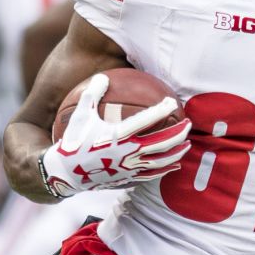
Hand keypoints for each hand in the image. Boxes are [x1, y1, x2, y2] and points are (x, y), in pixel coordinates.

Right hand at [39, 74, 191, 197]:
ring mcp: (129, 168)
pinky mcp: (128, 179)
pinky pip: (152, 175)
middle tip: (189, 124)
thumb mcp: (80, 115)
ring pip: (160, 161)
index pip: (146, 121)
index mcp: (117, 136)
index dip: (161, 110)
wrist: (65, 173)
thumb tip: (103, 76)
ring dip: (177, 152)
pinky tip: (174, 164)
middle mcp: (126, 153)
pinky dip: (166, 169)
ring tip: (188, 144)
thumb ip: (92, 94)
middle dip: (178, 133)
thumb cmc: (73, 141)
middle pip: (161, 143)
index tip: (171, 102)